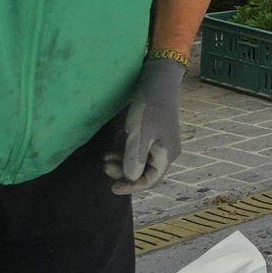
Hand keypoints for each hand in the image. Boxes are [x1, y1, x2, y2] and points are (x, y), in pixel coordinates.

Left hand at [107, 58, 185, 193]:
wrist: (157, 84)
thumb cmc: (149, 109)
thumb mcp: (139, 134)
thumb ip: (135, 157)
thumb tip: (131, 178)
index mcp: (166, 155)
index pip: (150, 180)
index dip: (132, 187)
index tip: (112, 188)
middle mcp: (166, 153)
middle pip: (145, 173)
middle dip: (124, 173)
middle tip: (105, 166)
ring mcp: (160, 145)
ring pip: (140, 163)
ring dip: (122, 164)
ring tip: (105, 158)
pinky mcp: (153, 137)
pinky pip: (139, 153)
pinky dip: (125, 155)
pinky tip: (112, 151)